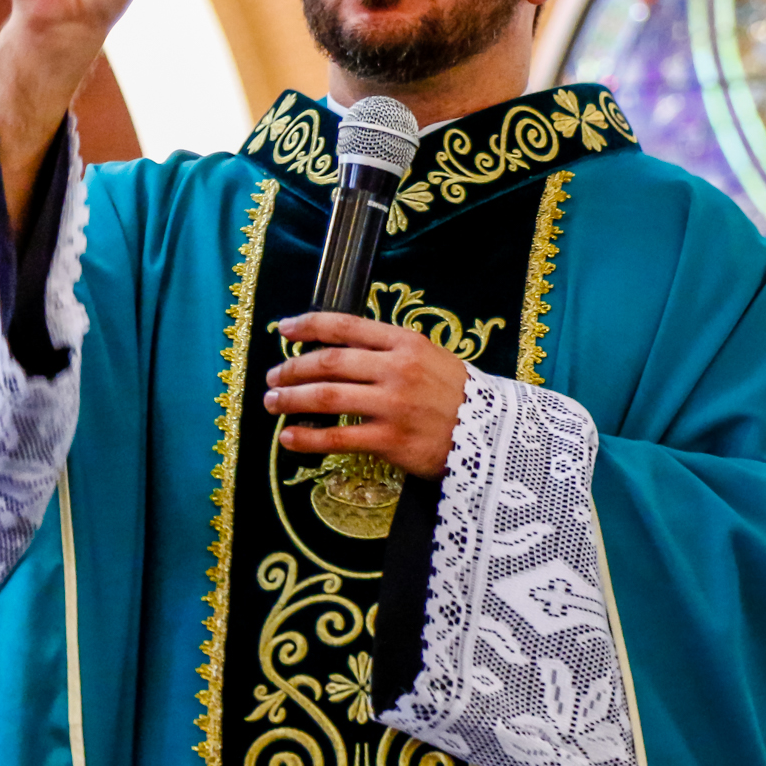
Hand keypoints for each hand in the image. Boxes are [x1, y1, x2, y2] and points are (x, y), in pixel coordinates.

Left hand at [263, 313, 468, 479]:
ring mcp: (394, 405)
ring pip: (327, 397)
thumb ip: (390, 351)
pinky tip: (289, 438)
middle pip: (329, 362)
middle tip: (273, 377)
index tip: (284, 329)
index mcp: (406, 343)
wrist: (493, 436)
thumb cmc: (457, 397)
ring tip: (272, 403)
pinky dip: (308, 437)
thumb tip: (339, 350)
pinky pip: (338, 437)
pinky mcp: (391, 440)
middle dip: (292, 368)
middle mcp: (397, 369)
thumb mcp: (431, 358)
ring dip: (291, 399)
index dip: (309, 325)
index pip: (346, 326)